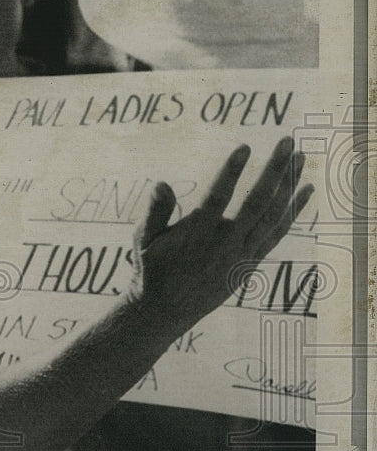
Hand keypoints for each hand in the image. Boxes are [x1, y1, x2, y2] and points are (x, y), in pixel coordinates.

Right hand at [129, 137, 312, 330]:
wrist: (166, 309)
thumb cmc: (152, 267)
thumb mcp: (144, 239)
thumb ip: (156, 211)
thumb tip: (161, 183)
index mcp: (196, 235)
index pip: (218, 199)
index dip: (231, 172)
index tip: (245, 147)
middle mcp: (224, 245)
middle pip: (257, 204)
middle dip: (275, 171)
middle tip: (288, 141)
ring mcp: (241, 255)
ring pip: (273, 217)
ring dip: (289, 185)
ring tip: (301, 157)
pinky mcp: (251, 262)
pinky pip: (278, 233)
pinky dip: (294, 211)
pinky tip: (306, 189)